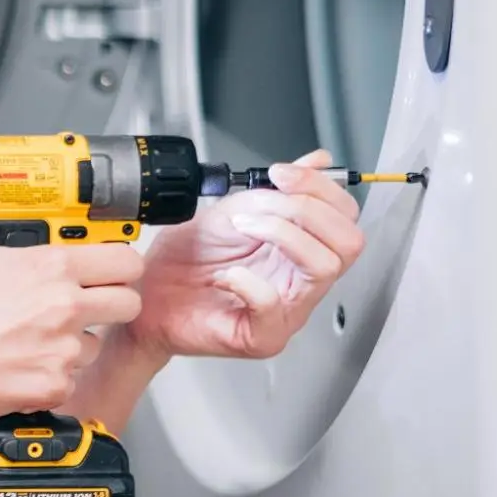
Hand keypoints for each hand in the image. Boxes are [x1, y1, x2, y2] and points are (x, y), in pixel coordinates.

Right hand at [0, 239, 144, 425]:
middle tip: (88, 308)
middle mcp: (64, 305)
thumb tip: (29, 239)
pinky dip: (49, 376)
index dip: (120, 267)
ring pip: (95, 345)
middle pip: (129, 303)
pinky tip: (19, 366)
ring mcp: (63, 348)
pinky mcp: (55, 385)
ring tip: (31, 342)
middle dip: (112, 304)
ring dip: (73, 344)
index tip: (110, 272)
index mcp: (49, 266)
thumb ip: (15, 248)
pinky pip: (69, 378)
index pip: (124, 259)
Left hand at [127, 148, 365, 360]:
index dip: (322, 188)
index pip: (345, 217)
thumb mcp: (232, 210)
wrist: (147, 293)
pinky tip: (227, 274)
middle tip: (265, 199)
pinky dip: (249, 281)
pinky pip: (274, 306)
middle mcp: (301, 281)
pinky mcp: (261, 336)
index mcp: (301, 249)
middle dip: (308, 208)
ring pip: (325, 267)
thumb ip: (276, 189)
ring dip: (282, 234)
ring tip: (243, 228)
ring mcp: (287, 311)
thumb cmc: (186, 262)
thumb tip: (318, 160)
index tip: (282, 172)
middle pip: (348, 242)